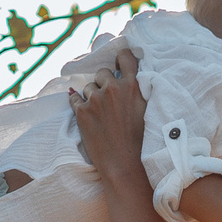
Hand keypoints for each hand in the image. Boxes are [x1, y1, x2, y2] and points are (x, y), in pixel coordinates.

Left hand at [71, 49, 149, 189]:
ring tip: (100, 114)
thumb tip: (129, 77)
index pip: (125, 57)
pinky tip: (85, 113)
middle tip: (109, 100)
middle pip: (102, 73)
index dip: (120, 59)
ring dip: (92, 96)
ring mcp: (96, 99)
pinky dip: (77, 103)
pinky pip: (74, 98)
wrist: (124, 164)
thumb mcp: (147, 110)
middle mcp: (114, 88)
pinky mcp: (81, 112)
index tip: (118, 67)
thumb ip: (138, 91)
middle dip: (104, 83)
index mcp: (133, 86)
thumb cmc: (140, 141)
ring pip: (88, 87)